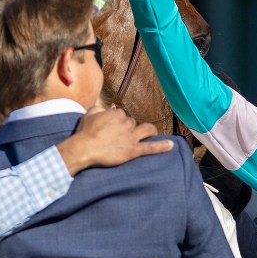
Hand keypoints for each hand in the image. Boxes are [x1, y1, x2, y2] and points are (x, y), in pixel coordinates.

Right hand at [55, 105, 172, 175]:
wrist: (85, 148)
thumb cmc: (85, 132)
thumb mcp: (89, 114)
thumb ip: (99, 108)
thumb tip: (108, 107)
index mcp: (118, 114)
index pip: (123, 116)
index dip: (119, 123)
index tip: (114, 128)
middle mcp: (127, 123)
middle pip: (134, 123)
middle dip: (130, 129)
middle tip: (121, 138)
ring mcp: (131, 137)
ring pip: (147, 130)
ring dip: (151, 131)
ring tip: (153, 134)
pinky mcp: (133, 150)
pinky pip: (151, 147)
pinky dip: (162, 146)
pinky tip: (171, 146)